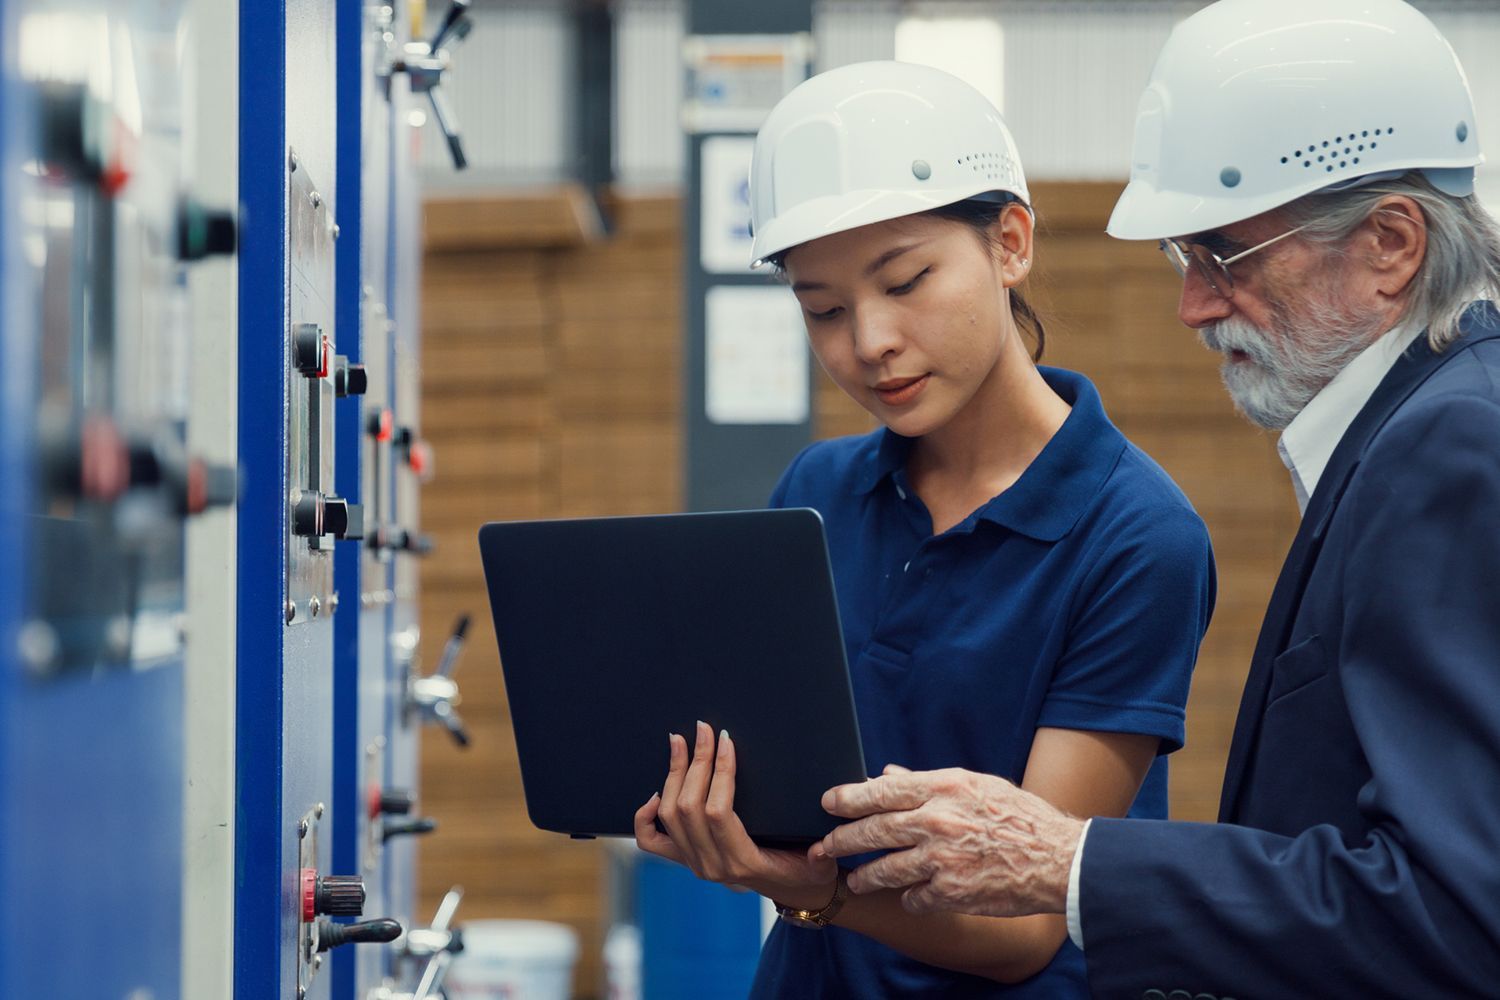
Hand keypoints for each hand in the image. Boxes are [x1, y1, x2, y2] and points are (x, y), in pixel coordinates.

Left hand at [634, 721, 837, 908]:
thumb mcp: (822, 866)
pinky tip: (654, 790)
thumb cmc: (809, 871)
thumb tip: (823, 846)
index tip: (727, 739)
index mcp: (743, 862)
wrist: (794, 891)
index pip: (719, 811)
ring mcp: (694, 862)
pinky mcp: (685, 859)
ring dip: (673, 774)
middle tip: (704, 730)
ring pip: (670, 815)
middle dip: (696, 762)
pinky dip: (645, 815)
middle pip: (688, 807)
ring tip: (680, 742)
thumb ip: (822, 856)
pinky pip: (652, 841)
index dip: (720, 771)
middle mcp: (711, 865)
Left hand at [817, 764, 1082, 916]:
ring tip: (854, 879)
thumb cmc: (1020, 818)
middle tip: (824, 847)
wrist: (1060, 859)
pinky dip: (908, 898)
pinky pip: (913, 898)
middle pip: (874, 830)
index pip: (883, 791)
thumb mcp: (977, 786)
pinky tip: (908, 897)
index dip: (849, 797)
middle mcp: (939, 821)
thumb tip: (886, 775)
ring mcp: (943, 859)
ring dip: (865, 876)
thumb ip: (927, 782)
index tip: (828, 803)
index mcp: (945, 787)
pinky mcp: (952, 893)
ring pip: (886, 869)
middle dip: (842, 839)